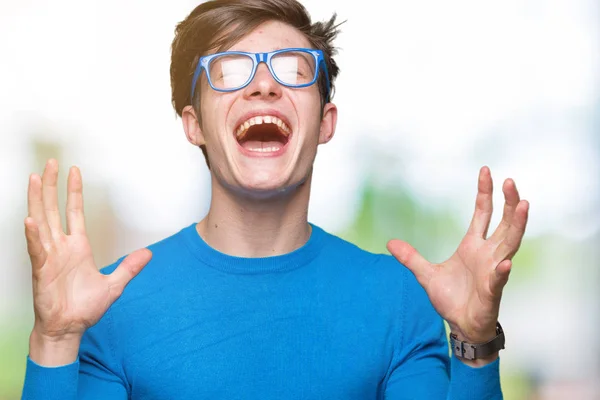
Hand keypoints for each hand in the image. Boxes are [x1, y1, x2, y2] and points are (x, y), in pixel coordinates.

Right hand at [26, 159, 151, 363]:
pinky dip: (33, 236)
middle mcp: (61, 247)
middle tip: (50, 163)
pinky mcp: (41, 271)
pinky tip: (30, 220)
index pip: (74, 211)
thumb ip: (130, 267)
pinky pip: (36, 250)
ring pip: (41, 222)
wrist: (69, 328)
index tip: (74, 171)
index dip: (74, 191)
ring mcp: (49, 257)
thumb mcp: (114, 285)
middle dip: (52, 186)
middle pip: (54, 209)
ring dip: (37, 201)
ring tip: (35, 179)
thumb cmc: (85, 307)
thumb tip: (148, 254)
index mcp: (77, 247)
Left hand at [387, 167, 528, 347]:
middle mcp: (488, 254)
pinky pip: (498, 279)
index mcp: (473, 246)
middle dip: (507, 202)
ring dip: (516, 225)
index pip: (482, 213)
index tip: (486, 171)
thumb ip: (411, 258)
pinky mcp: (492, 291)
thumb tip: (390, 242)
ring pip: (510, 244)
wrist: (461, 326)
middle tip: (510, 181)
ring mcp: (493, 271)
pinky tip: (505, 263)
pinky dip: (501, 271)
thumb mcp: (425, 274)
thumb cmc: (451, 299)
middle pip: (503, 223)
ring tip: (522, 205)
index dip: (485, 193)